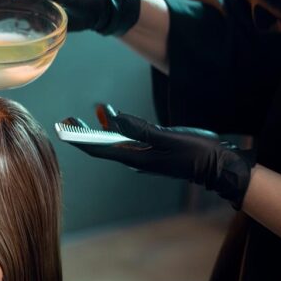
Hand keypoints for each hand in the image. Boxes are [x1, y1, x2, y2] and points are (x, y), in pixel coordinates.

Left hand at [64, 104, 255, 207]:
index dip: (78, 138)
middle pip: (102, 146)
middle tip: (68, 118)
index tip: (62, 128)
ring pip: (114, 142)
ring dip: (100, 128)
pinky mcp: (151, 152)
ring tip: (88, 113)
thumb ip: (141, 129)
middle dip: (83, 132)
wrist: (218, 167)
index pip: (98, 148)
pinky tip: (114, 116)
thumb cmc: (196, 153)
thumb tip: (115, 119)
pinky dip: (117, 128)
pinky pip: (127, 140)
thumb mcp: (168, 138)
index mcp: (135, 157)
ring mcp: (143, 156)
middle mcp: (135, 159)